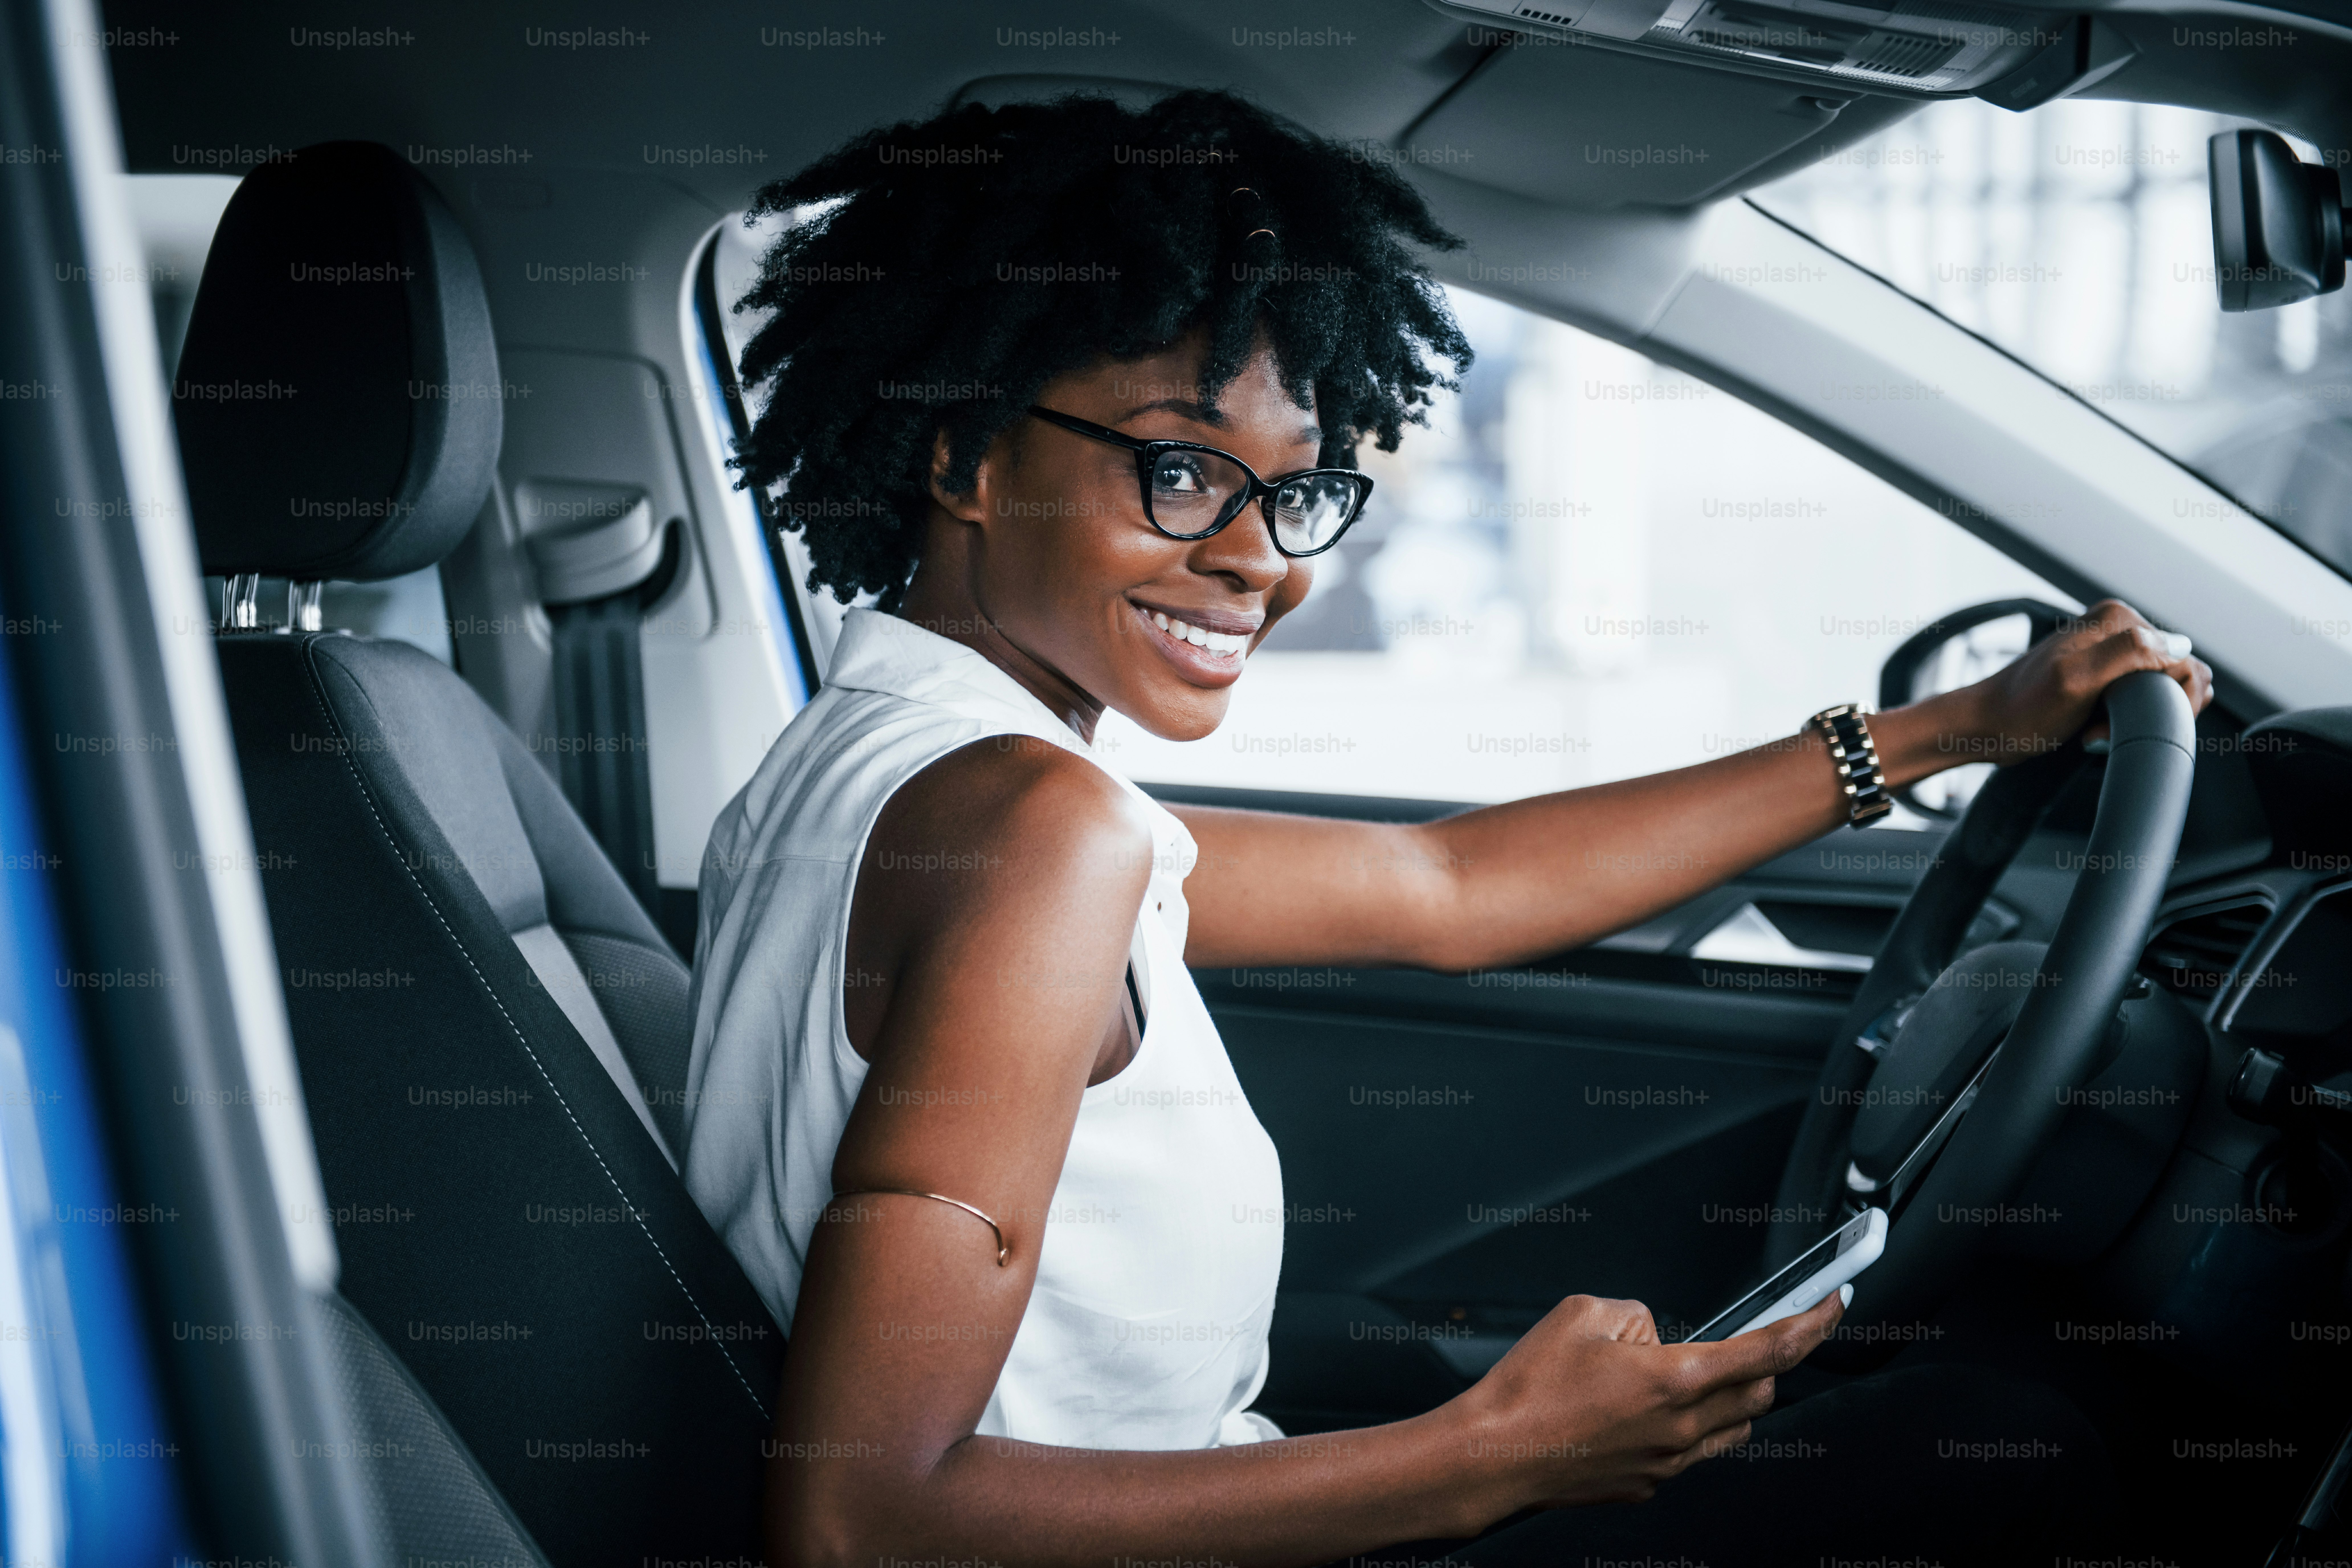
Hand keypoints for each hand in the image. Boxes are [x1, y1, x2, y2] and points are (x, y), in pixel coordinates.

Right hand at [1444, 1289, 1841, 1526]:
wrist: (1492, 1455)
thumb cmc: (1529, 1387)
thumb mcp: (1583, 1314)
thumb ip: (1637, 1314)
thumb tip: (1655, 1335)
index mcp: (1674, 1379)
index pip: (1771, 1350)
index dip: (1814, 1323)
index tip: (1834, 1303)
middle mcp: (1682, 1428)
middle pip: (1761, 1393)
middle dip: (1766, 1361)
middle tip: (1745, 1338)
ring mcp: (1668, 1463)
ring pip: (1731, 1428)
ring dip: (1729, 1398)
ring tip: (1685, 1375)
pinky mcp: (1647, 1484)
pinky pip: (1690, 1452)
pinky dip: (1685, 1425)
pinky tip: (1641, 1410)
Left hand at [1896, 599, 2211, 777]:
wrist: (1986, 726)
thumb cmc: (2022, 710)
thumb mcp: (2076, 680)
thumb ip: (2126, 654)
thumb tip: (2176, 645)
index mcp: (2119, 619)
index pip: (2184, 660)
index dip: (2166, 700)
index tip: (2126, 719)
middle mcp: (2120, 628)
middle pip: (2178, 676)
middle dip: (2153, 710)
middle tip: (2106, 726)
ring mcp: (2113, 651)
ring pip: (2163, 690)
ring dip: (2139, 718)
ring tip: (2097, 728)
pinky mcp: (2106, 674)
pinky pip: (2142, 698)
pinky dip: (2126, 720)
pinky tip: (2095, 729)